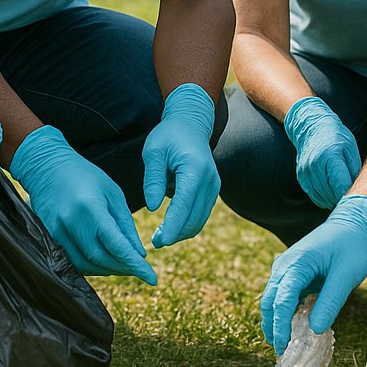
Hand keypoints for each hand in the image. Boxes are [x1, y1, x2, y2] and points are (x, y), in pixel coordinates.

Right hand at [10, 125, 156, 283]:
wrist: (47, 166)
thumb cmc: (85, 175)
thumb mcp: (112, 193)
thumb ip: (125, 224)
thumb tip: (139, 254)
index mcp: (91, 208)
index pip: (116, 245)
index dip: (135, 265)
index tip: (152, 278)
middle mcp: (71, 223)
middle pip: (101, 259)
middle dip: (123, 268)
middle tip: (140, 270)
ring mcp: (56, 232)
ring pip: (86, 265)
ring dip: (107, 270)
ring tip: (124, 266)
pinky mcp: (48, 237)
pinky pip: (72, 261)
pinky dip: (91, 266)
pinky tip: (103, 262)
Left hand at [142, 83, 218, 247]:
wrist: (190, 124)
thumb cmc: (168, 135)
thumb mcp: (153, 151)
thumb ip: (153, 179)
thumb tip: (153, 209)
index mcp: (195, 168)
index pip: (184, 205)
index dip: (172, 226)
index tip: (160, 242)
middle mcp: (210, 179)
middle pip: (194, 218)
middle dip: (175, 234)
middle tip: (154, 243)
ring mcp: (214, 186)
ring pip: (199, 220)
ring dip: (181, 232)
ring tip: (159, 237)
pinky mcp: (212, 190)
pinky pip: (201, 214)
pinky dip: (187, 224)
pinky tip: (170, 226)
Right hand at [260, 194, 366, 354]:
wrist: (351, 225)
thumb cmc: (350, 248)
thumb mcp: (346, 277)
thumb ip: (330, 303)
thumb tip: (314, 330)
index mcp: (297, 263)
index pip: (281, 299)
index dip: (280, 325)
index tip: (283, 347)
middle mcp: (285, 264)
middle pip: (269, 299)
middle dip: (271, 325)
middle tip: (280, 351)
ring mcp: (286, 266)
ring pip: (272, 296)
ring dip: (275, 319)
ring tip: (284, 343)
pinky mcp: (292, 270)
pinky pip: (281, 292)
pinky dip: (283, 310)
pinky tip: (291, 325)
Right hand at [284, 96, 360, 209]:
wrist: (310, 126)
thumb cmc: (334, 135)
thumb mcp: (350, 148)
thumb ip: (354, 170)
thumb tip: (359, 190)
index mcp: (330, 157)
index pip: (341, 186)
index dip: (351, 195)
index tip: (359, 199)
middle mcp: (315, 166)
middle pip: (332, 195)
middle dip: (344, 199)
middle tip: (354, 198)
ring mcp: (306, 173)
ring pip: (323, 198)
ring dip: (334, 200)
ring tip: (344, 196)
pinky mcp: (301, 178)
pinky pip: (314, 196)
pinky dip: (324, 198)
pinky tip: (332, 194)